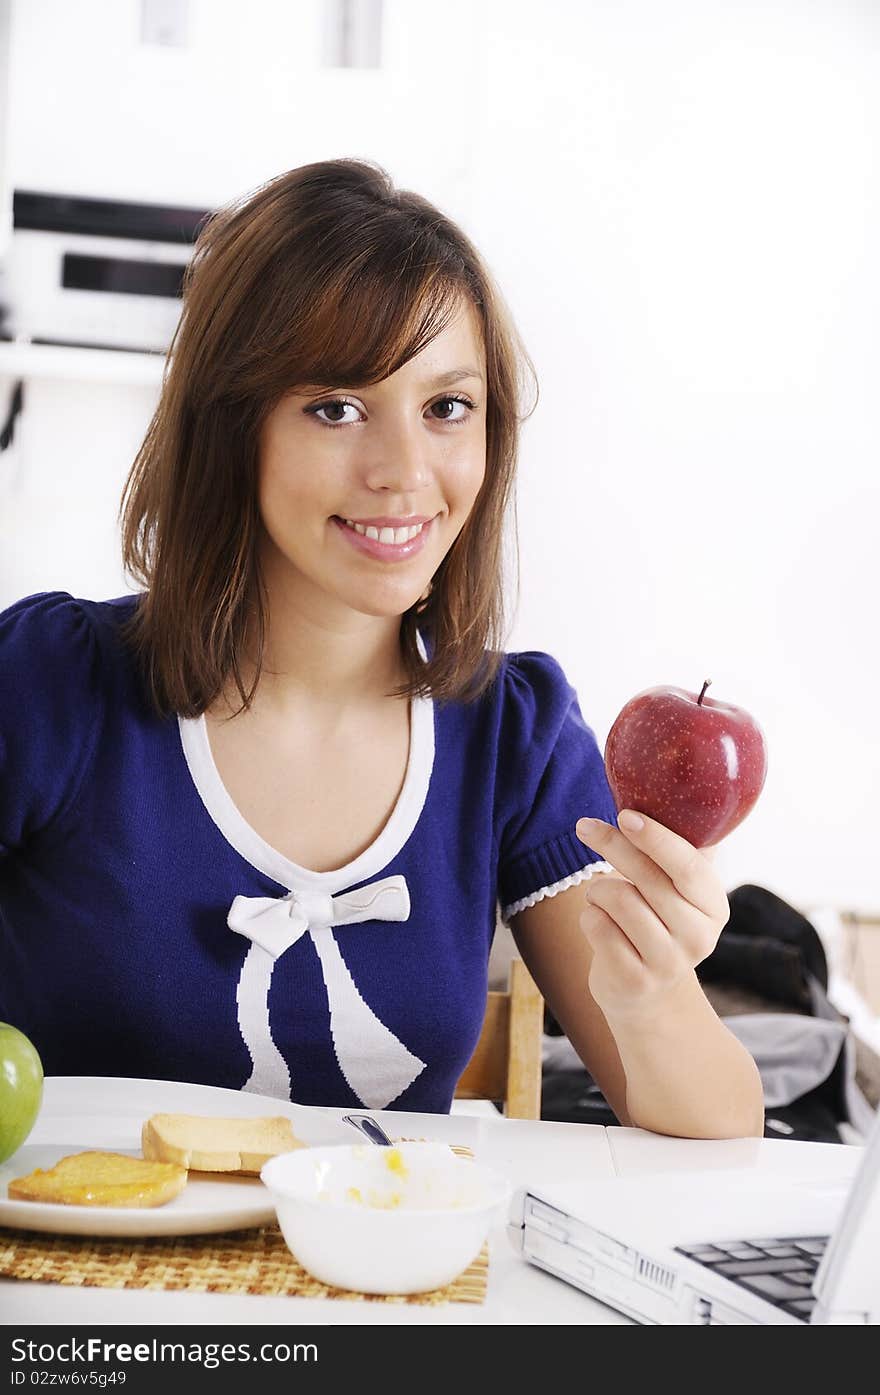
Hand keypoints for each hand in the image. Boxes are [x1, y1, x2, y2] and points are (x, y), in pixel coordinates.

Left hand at [574, 810, 729, 1021]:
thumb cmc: (657, 923)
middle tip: (585, 827)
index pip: (689, 865)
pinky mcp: (634, 980)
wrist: (648, 996)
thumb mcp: (677, 890)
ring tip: (601, 896)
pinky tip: (599, 923)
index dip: (657, 839)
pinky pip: (597, 926)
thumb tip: (667, 792)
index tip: (626, 815)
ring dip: (598, 890)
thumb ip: (676, 852)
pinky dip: (589, 916)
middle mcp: (699, 936)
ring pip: (617, 899)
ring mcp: (668, 962)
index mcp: (714, 905)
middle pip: (645, 878)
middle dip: (611, 845)